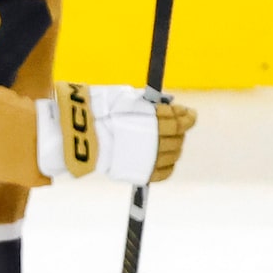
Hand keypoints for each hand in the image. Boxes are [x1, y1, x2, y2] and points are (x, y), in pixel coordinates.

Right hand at [43, 84, 195, 184]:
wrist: (84, 137)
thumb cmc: (103, 113)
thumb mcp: (129, 99)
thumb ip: (150, 103)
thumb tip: (167, 104)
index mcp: (157, 120)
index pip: (184, 120)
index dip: (188, 116)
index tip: (187, 114)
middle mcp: (159, 139)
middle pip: (180, 137)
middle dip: (178, 131)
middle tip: (173, 128)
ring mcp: (153, 158)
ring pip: (174, 154)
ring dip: (173, 147)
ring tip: (163, 143)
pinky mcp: (145, 174)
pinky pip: (165, 172)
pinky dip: (167, 166)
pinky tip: (162, 160)